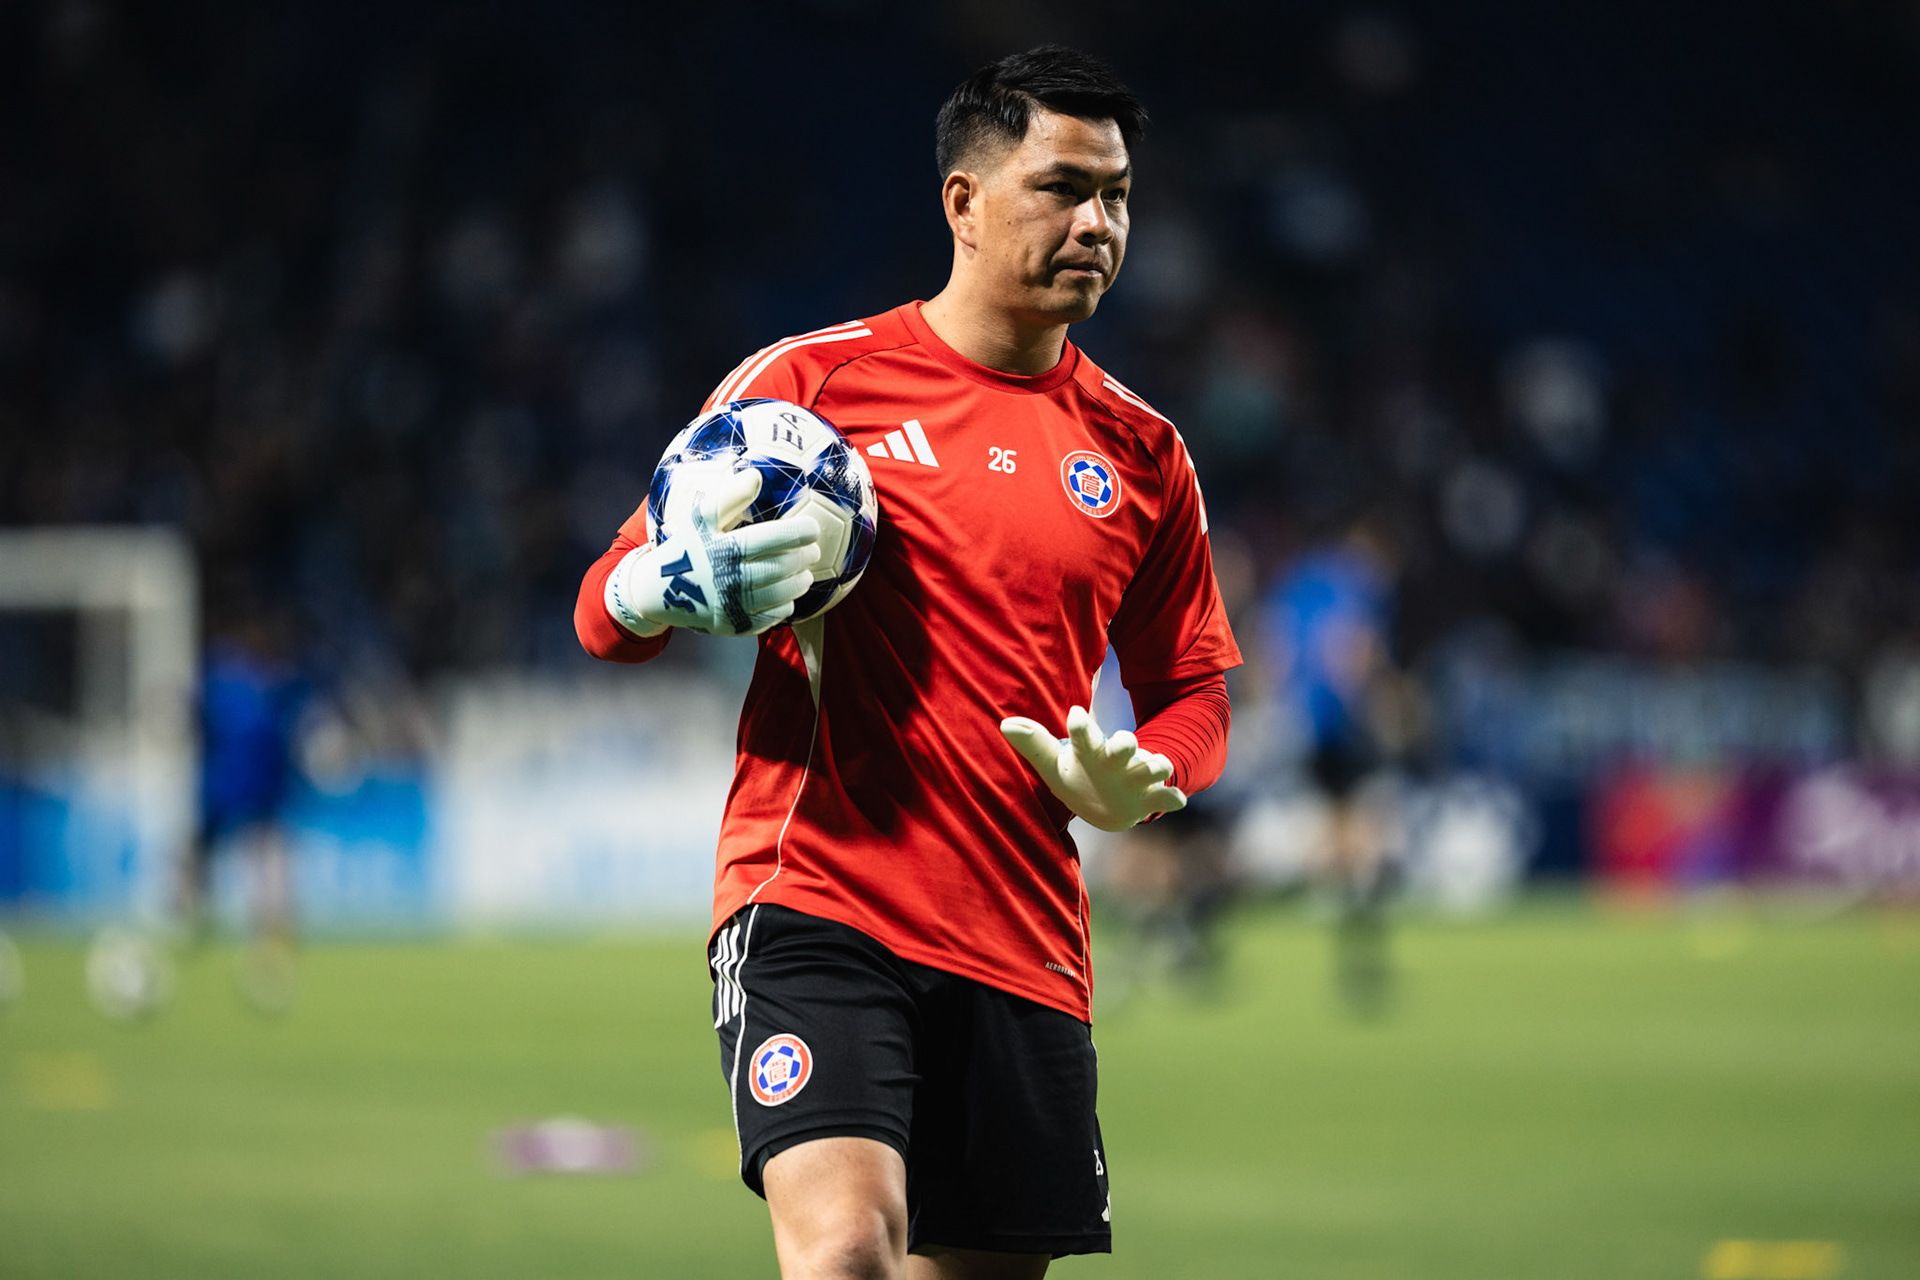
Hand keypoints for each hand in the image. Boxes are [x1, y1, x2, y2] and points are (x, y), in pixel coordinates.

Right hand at [604, 469, 820, 637]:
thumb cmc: (686, 548)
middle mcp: (728, 579)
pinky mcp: (732, 626)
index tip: (813, 529)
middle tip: (814, 551)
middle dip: (803, 558)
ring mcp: (731, 606)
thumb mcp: (700, 520)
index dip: (796, 533)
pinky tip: (788, 597)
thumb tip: (756, 475)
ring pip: (779, 594)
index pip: (769, 539)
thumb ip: (729, 498)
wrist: (657, 592)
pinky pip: (769, 618)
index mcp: (722, 550)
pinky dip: (784, 607)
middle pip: (779, 567)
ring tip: (805, 574)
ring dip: (799, 583)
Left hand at [1000, 704, 1187, 831]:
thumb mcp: (1054, 765)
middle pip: (1126, 745)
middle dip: (1126, 743)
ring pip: (1154, 766)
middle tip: (1125, 743)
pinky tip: (1176, 799)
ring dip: (1155, 766)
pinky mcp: (1152, 797)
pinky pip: (1168, 797)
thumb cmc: (1079, 775)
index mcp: (1091, 750)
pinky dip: (1173, 798)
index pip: (1084, 735)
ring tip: (1155, 767)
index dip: (1082, 727)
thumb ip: (1034, 744)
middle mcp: (1118, 759)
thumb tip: (1004, 723)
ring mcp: (1138, 777)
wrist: (1109, 803)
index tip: (1075, 715)